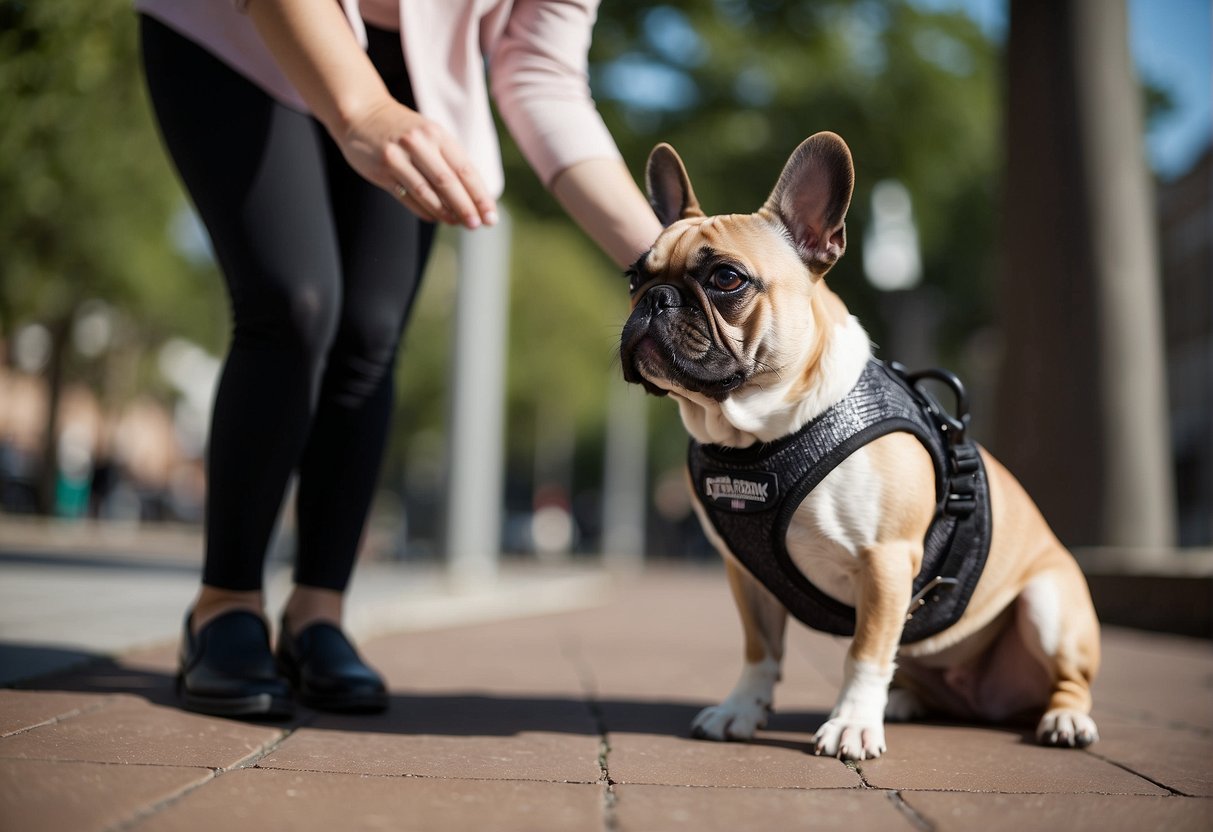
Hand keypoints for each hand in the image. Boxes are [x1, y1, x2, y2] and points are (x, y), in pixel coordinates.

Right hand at [334, 97, 497, 228]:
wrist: (362, 114)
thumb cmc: (405, 131)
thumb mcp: (430, 136)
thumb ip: (450, 162)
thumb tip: (474, 199)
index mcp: (437, 134)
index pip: (465, 169)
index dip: (480, 195)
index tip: (491, 215)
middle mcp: (419, 143)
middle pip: (447, 182)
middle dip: (465, 207)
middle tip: (477, 225)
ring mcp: (398, 157)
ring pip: (426, 192)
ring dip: (444, 212)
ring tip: (457, 223)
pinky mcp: (382, 170)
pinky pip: (407, 197)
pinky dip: (424, 210)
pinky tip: (435, 218)